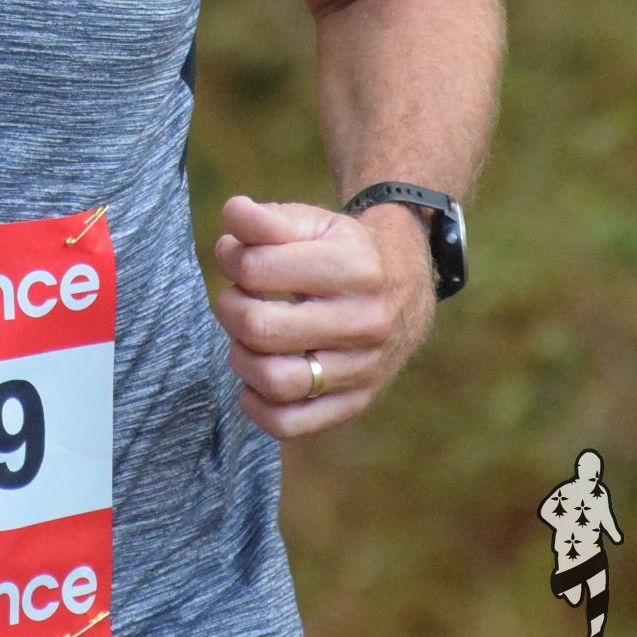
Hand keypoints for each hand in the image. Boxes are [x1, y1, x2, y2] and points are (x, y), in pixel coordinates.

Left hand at [209, 193, 433, 438]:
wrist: (406, 286)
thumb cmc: (343, 252)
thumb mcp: (313, 222)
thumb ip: (267, 218)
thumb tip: (233, 212)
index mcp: (353, 268)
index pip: (259, 269)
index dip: (230, 259)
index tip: (235, 257)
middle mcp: (365, 322)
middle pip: (261, 328)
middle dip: (230, 309)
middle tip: (237, 298)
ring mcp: (363, 368)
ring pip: (275, 381)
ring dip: (240, 358)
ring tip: (246, 338)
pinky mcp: (356, 401)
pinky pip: (290, 424)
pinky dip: (257, 406)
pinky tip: (253, 380)